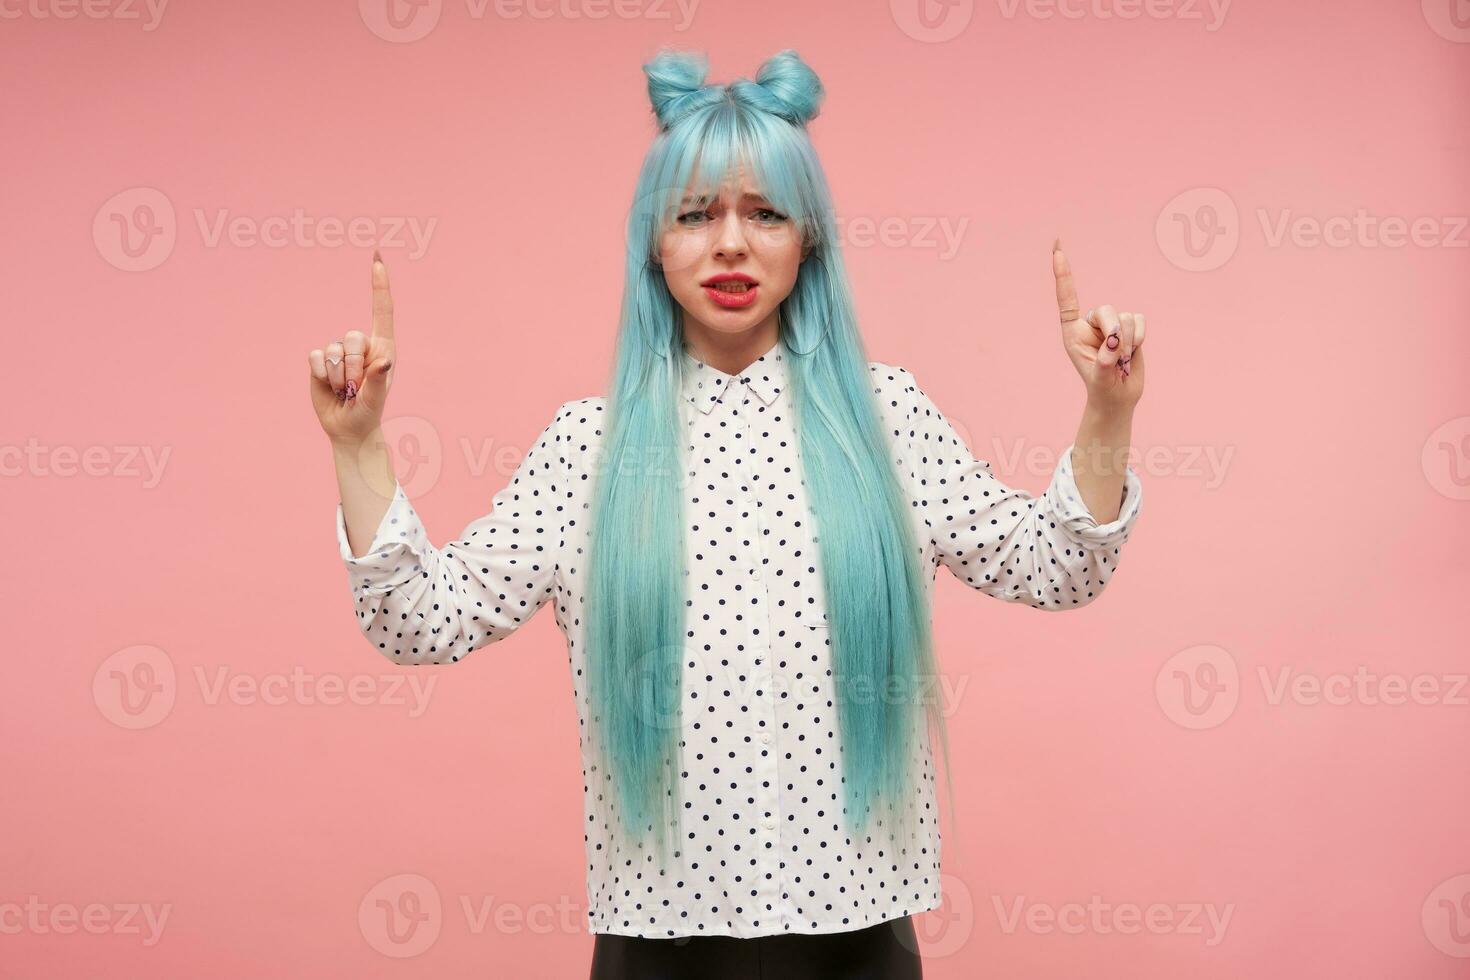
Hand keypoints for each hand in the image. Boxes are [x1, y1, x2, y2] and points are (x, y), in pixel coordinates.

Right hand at [309, 251, 396, 444]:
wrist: (347, 427)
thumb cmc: (368, 412)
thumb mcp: (376, 398)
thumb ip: (379, 380)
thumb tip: (384, 363)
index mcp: (383, 348)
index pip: (382, 310)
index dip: (379, 284)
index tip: (377, 259)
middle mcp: (362, 345)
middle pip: (352, 337)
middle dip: (353, 367)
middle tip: (357, 387)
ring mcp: (340, 352)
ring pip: (332, 350)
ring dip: (337, 376)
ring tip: (345, 390)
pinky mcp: (319, 360)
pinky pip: (314, 356)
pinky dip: (320, 375)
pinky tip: (329, 386)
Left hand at [1052, 239, 1145, 415]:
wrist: (1118, 398)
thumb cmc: (1103, 389)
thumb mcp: (1101, 379)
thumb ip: (1106, 360)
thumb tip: (1116, 340)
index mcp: (1073, 332)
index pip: (1066, 299)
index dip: (1063, 274)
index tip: (1057, 248)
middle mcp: (1090, 324)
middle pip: (1106, 309)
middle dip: (1115, 333)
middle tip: (1116, 358)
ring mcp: (1110, 324)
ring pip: (1125, 316)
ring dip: (1129, 342)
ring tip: (1122, 360)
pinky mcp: (1129, 326)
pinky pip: (1140, 320)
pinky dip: (1141, 337)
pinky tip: (1133, 352)